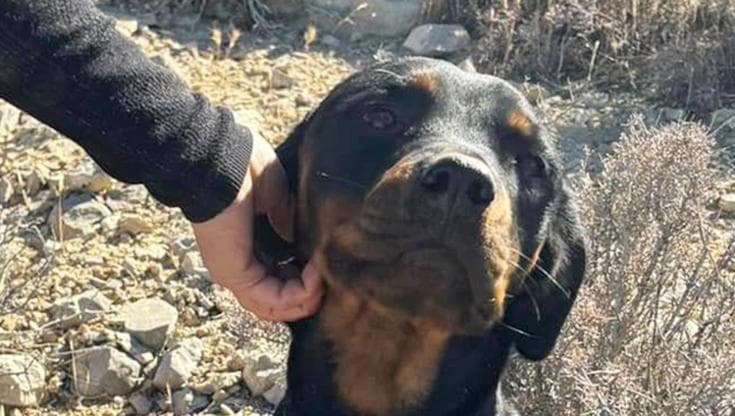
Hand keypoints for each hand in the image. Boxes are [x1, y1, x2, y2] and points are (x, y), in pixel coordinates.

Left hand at [191, 134, 322, 320]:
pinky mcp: (237, 275)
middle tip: (329, 280)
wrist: (221, 159)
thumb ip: (287, 218)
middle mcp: (238, 265)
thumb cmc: (245, 168)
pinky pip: (273, 299)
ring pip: (274, 308)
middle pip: (275, 302)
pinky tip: (317, 272)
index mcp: (246, 246)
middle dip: (307, 296)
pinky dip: (300, 291)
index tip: (323, 265)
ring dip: (306, 299)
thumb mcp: (277, 195)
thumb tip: (303, 238)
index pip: (274, 279)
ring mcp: (235, 274)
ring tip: (326, 280)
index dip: (302, 280)